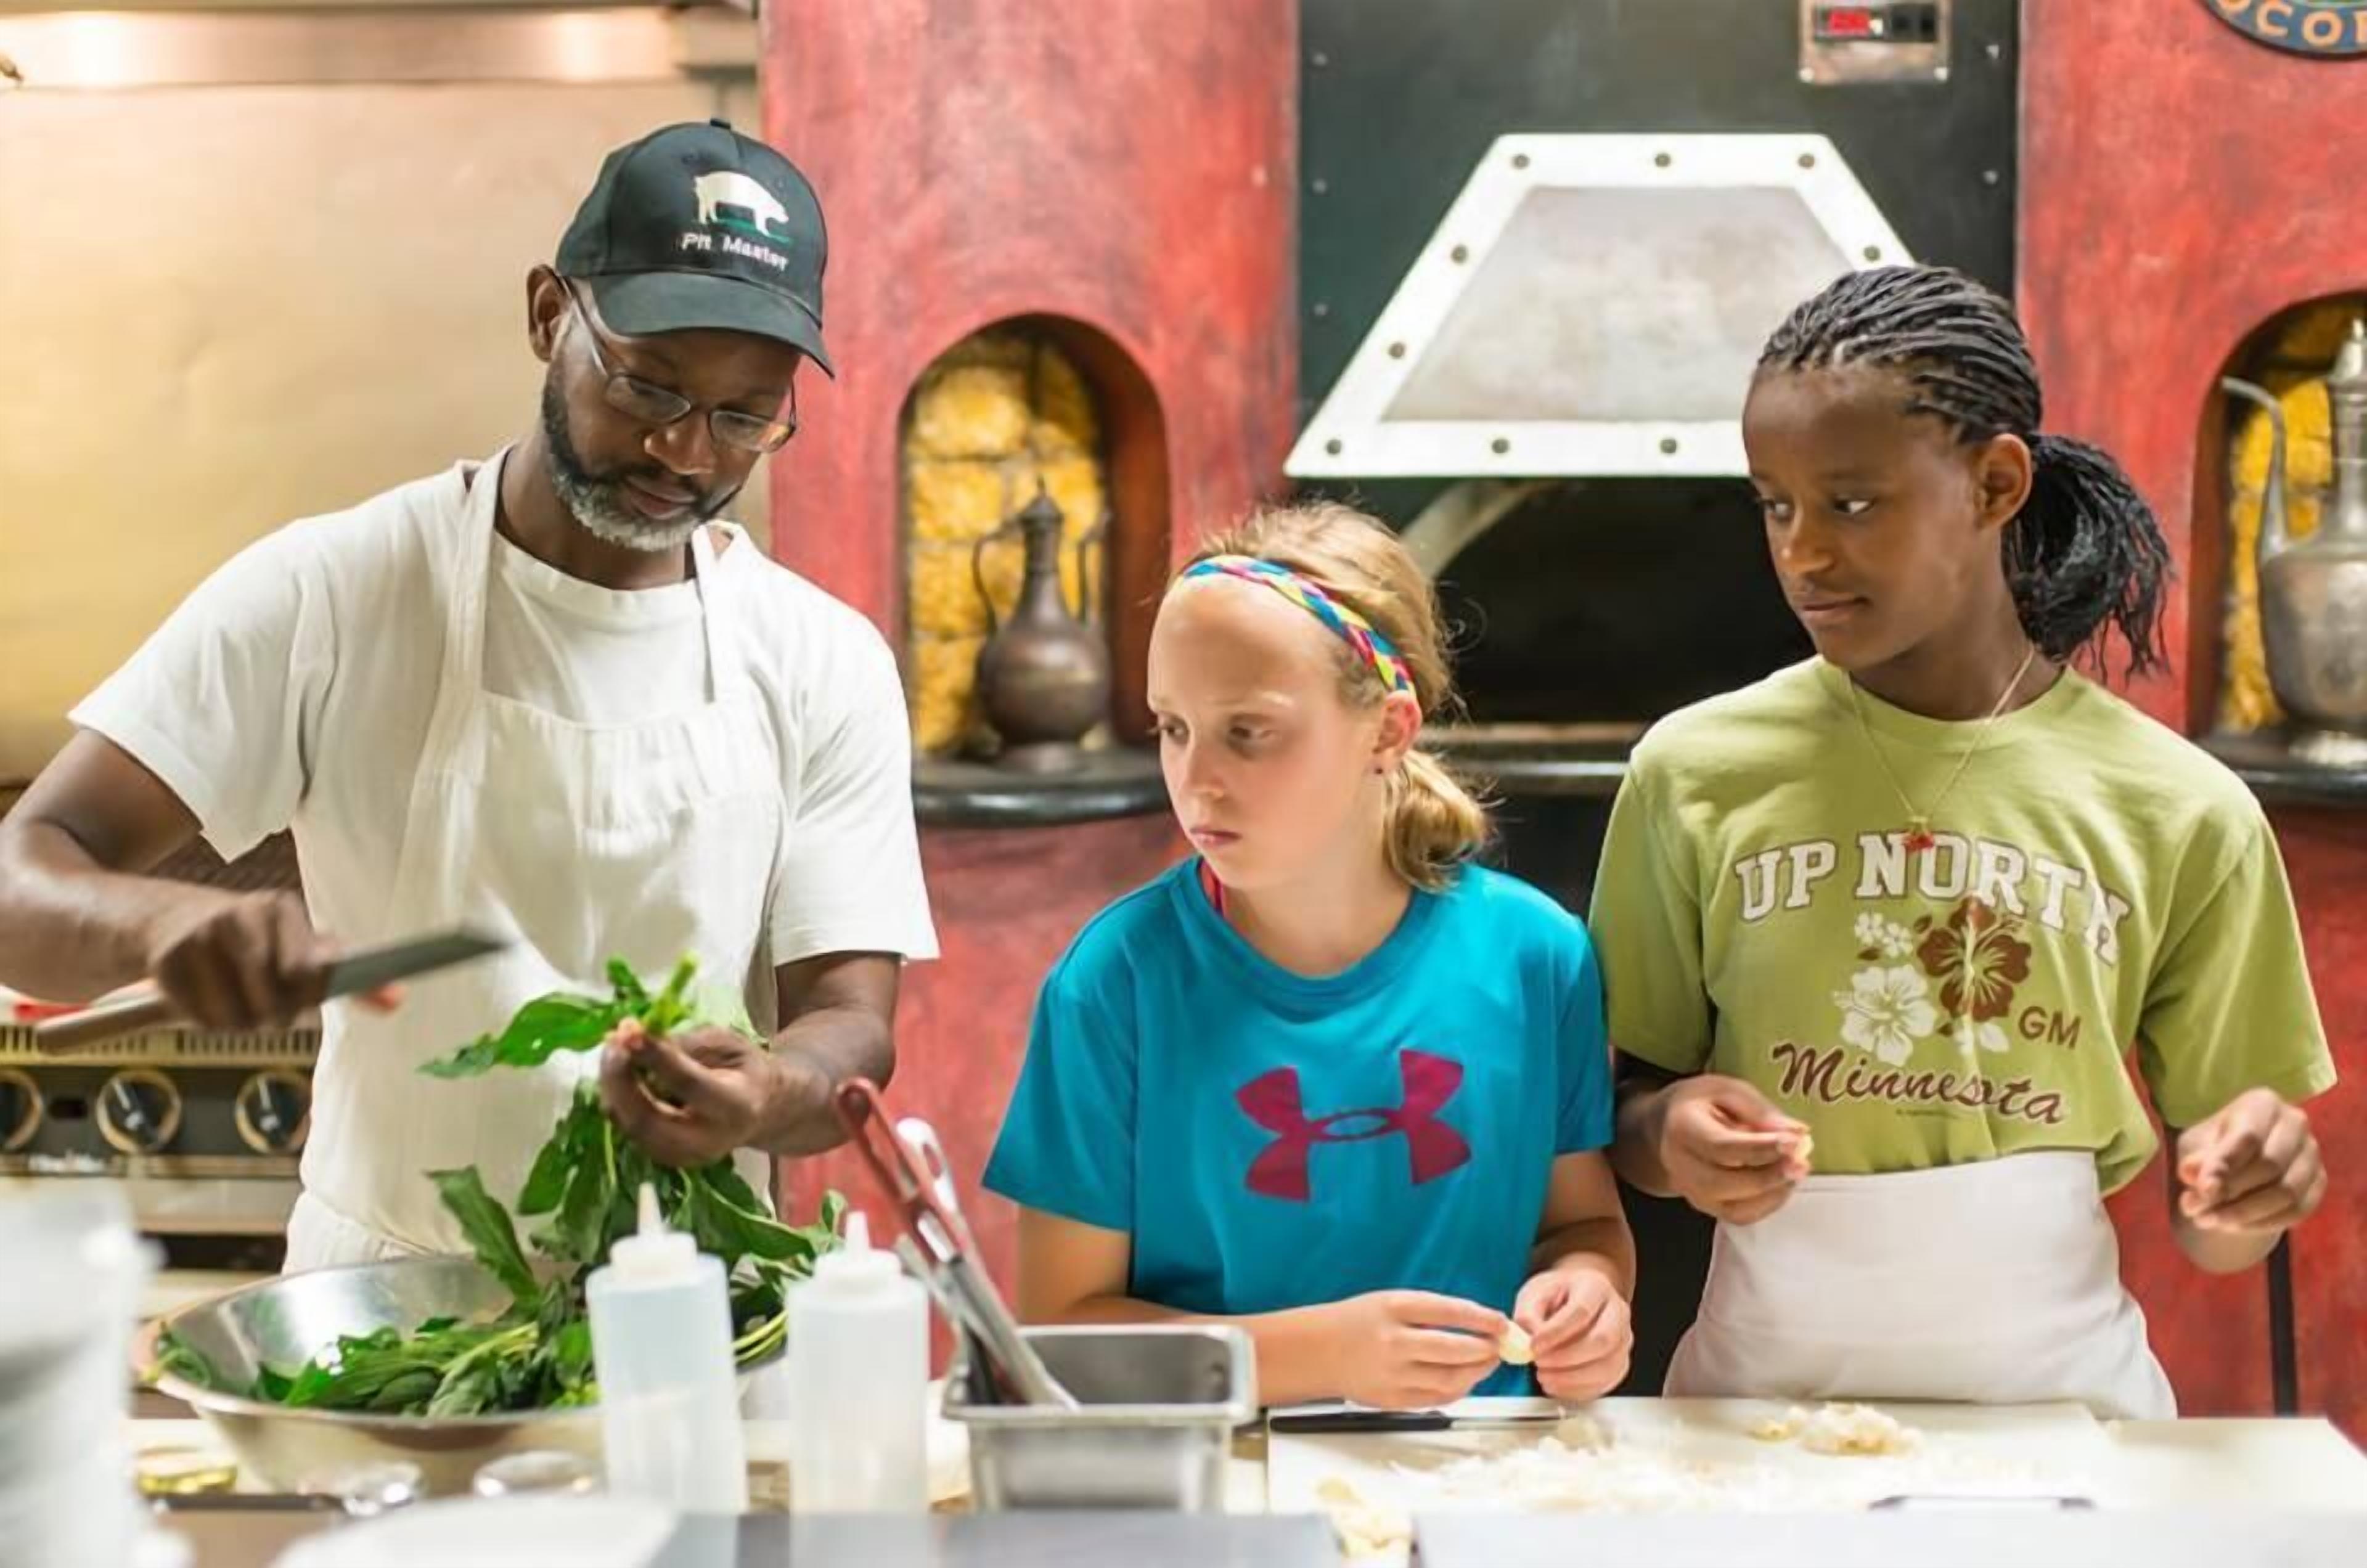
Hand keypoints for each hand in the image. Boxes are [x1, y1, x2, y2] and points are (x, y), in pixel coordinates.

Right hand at [143, 890, 399, 1028]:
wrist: (175, 921)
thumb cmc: (258, 941)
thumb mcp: (303, 946)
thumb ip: (350, 975)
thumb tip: (397, 1000)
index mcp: (282, 909)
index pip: (307, 971)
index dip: (306, 995)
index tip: (302, 998)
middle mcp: (242, 915)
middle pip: (274, 1002)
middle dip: (274, 1015)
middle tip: (266, 1002)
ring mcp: (201, 936)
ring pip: (236, 1017)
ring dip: (240, 1022)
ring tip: (237, 998)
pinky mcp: (167, 961)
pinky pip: (200, 1018)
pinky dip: (207, 1020)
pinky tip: (206, 996)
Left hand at [600, 1018, 799, 1167]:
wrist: (760, 1111)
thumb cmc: (743, 1069)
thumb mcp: (726, 1044)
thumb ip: (685, 1044)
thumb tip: (634, 1036)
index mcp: (735, 1108)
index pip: (688, 1084)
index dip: (655, 1056)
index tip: (629, 1030)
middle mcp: (707, 1142)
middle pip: (648, 1119)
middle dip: (621, 1080)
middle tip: (613, 1042)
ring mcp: (683, 1157)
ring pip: (631, 1126)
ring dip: (613, 1087)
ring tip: (613, 1049)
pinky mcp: (664, 1159)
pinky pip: (628, 1129)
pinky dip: (617, 1098)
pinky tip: (619, 1070)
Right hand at [1323, 1291, 1507, 1410]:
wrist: (1318, 1351)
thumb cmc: (1359, 1322)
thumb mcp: (1390, 1301)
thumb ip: (1430, 1312)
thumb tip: (1478, 1324)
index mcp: (1394, 1308)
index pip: (1450, 1312)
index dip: (1483, 1318)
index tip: (1502, 1322)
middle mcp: (1394, 1341)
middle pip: (1455, 1349)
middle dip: (1486, 1348)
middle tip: (1501, 1345)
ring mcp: (1393, 1374)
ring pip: (1451, 1379)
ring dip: (1478, 1371)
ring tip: (1488, 1362)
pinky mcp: (1393, 1399)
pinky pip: (1437, 1398)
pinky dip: (1458, 1389)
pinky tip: (1466, 1379)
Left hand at [1513, 1267, 1631, 1402]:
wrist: (1577, 1300)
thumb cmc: (1556, 1296)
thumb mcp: (1535, 1293)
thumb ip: (1528, 1314)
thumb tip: (1526, 1341)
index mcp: (1595, 1288)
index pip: (1581, 1311)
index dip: (1556, 1332)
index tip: (1533, 1345)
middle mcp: (1617, 1312)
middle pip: (1602, 1340)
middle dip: (1567, 1358)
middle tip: (1539, 1363)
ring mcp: (1623, 1339)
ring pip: (1608, 1366)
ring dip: (1573, 1378)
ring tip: (1544, 1376)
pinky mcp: (1620, 1363)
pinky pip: (1606, 1383)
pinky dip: (1579, 1390)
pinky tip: (1556, 1385)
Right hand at [1655, 1074, 1810, 1224]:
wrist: (1669, 1126)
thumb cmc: (1702, 1103)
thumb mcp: (1728, 1090)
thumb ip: (1760, 1110)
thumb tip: (1795, 1133)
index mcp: (1681, 1128)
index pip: (1720, 1146)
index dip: (1760, 1147)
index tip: (1794, 1142)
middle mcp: (1680, 1166)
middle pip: (1723, 1183)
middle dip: (1768, 1177)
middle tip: (1801, 1163)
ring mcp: (1691, 1191)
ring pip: (1733, 1207)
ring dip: (1772, 1193)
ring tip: (1798, 1170)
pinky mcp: (1706, 1206)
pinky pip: (1740, 1216)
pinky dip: (1768, 1204)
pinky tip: (1784, 1183)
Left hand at [2177, 1088, 2324, 1235]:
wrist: (2241, 1160)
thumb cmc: (2214, 1145)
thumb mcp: (2196, 1146)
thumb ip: (2196, 1160)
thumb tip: (2192, 1175)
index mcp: (2263, 1103)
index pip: (2247, 1137)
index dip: (2223, 1167)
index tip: (2202, 1191)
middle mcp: (2295, 1123)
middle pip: (2269, 1166)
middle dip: (2232, 1194)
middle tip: (2197, 1212)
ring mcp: (2312, 1153)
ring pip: (2286, 1192)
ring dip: (2245, 1213)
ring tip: (2210, 1221)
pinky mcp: (2319, 1181)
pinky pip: (2298, 1210)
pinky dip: (2264, 1222)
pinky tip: (2234, 1226)